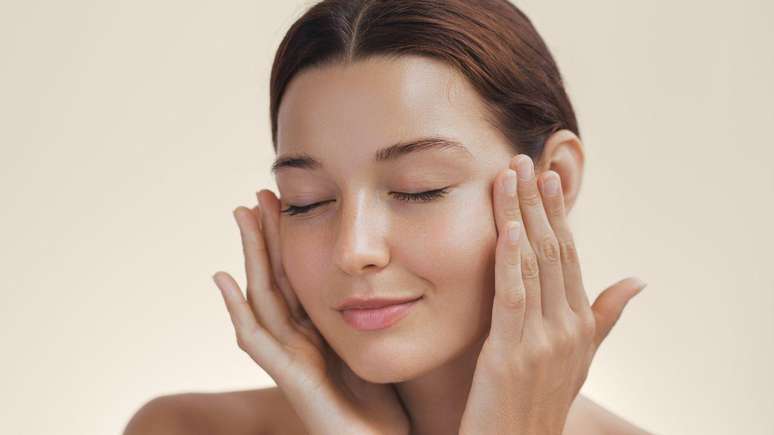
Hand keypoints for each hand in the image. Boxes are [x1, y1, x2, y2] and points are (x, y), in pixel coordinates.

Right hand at [212, 190, 410, 434]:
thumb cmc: (385, 402)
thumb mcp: (379, 344)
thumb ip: (374, 312)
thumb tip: (389, 270)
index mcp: (319, 328)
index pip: (298, 275)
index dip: (288, 239)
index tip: (285, 199)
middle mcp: (298, 339)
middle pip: (274, 278)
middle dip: (265, 236)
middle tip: (256, 195)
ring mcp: (290, 358)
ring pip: (260, 297)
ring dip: (249, 256)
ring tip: (241, 216)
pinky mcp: (290, 378)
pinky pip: (255, 340)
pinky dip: (236, 308)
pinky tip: (223, 278)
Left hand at [458, 155, 646, 434]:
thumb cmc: (541, 401)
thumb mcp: (581, 357)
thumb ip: (605, 317)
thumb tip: (637, 280)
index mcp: (580, 323)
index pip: (570, 255)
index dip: (557, 214)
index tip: (545, 177)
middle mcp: (567, 326)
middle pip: (553, 250)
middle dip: (537, 203)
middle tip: (524, 160)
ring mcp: (542, 340)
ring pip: (532, 263)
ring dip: (519, 215)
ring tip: (509, 176)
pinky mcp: (511, 353)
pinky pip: (512, 296)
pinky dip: (509, 259)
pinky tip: (505, 228)